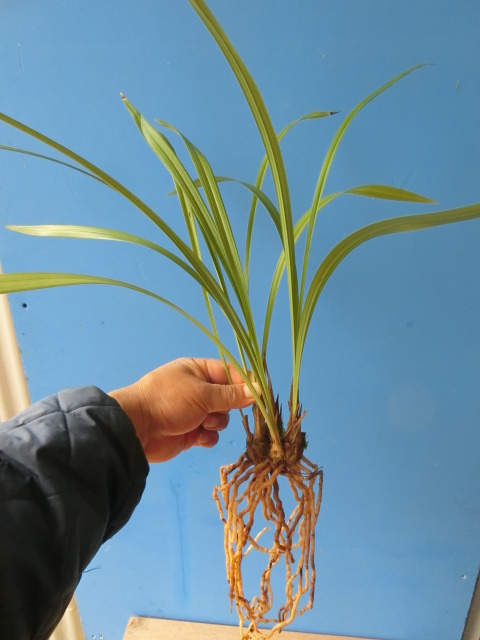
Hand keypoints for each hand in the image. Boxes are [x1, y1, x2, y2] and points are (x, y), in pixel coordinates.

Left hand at [109, 357, 257, 462]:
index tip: (260, 394)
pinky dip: (206, 436)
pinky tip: (196, 436)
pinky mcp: (190, 432)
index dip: (245, 384)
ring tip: (200, 423)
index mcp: (198, 370)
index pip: (230, 373)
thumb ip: (232, 395)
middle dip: (226, 407)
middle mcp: (198, 389)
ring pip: (221, 418)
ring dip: (215, 423)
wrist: (137, 428)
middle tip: (217, 410)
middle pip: (228, 398)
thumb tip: (259, 391)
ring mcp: (194, 411)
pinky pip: (211, 434)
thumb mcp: (203, 394)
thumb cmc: (168, 400)